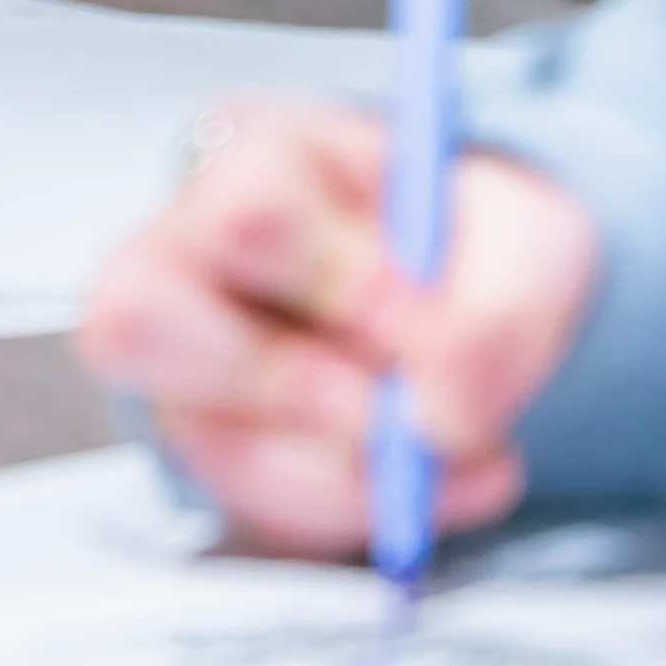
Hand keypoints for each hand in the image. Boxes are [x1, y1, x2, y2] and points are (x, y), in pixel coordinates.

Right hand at [76, 106, 604, 558]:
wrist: (483, 302)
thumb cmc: (472, 239)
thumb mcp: (528, 237)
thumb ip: (500, 307)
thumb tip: (444, 416)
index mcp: (254, 156)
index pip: (243, 212)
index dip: (334, 281)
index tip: (421, 320)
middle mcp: (182, 251)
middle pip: (136, 320)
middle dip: (290, 387)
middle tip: (395, 412)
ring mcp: (180, 361)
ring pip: (195, 437)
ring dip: (336, 470)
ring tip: (433, 454)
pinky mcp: (210, 447)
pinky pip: (248, 507)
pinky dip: (353, 509)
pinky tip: (424, 479)